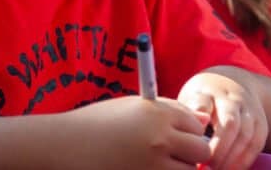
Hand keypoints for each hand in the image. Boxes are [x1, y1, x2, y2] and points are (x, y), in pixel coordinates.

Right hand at [60, 95, 211, 169]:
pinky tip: (145, 169)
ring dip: (179, 169)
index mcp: (158, 115)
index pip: (197, 126)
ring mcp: (153, 167)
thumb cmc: (98, 123)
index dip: (188, 131)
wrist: (66, 146)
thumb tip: (204, 119)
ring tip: (153, 163)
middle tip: (171, 154)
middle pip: (202, 151)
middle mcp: (160, 140)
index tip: (174, 135)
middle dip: (192, 154)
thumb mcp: (133, 107)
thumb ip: (170, 110)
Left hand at [178, 72, 267, 169]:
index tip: (193, 139)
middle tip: (205, 166)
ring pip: (245, 135)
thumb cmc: (203, 97)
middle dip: (218, 149)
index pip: (202, 102)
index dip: (198, 120)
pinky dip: (245, 160)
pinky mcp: (261, 123)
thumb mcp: (191, 97)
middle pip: (229, 123)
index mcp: (209, 91)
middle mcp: (232, 98)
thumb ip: (189, 113)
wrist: (233, 83)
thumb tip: (189, 132)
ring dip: (232, 158)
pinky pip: (256, 143)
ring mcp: (249, 110)